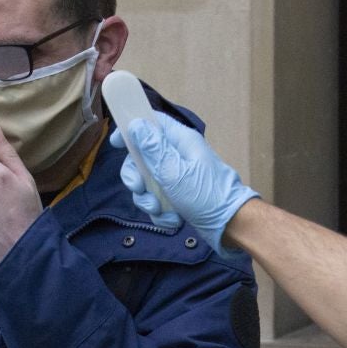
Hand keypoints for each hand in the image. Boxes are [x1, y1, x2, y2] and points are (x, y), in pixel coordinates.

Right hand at [109, 113, 259, 251]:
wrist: (230, 224)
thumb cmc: (207, 195)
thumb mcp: (174, 170)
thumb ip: (152, 148)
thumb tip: (136, 123)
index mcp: (180, 141)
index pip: (151, 123)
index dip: (131, 129)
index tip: (116, 143)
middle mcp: (177, 155)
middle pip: (141, 157)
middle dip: (136, 177)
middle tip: (139, 189)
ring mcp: (177, 176)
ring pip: (147, 183)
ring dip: (148, 200)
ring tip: (160, 211)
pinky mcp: (178, 195)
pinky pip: (158, 200)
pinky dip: (161, 213)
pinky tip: (172, 220)